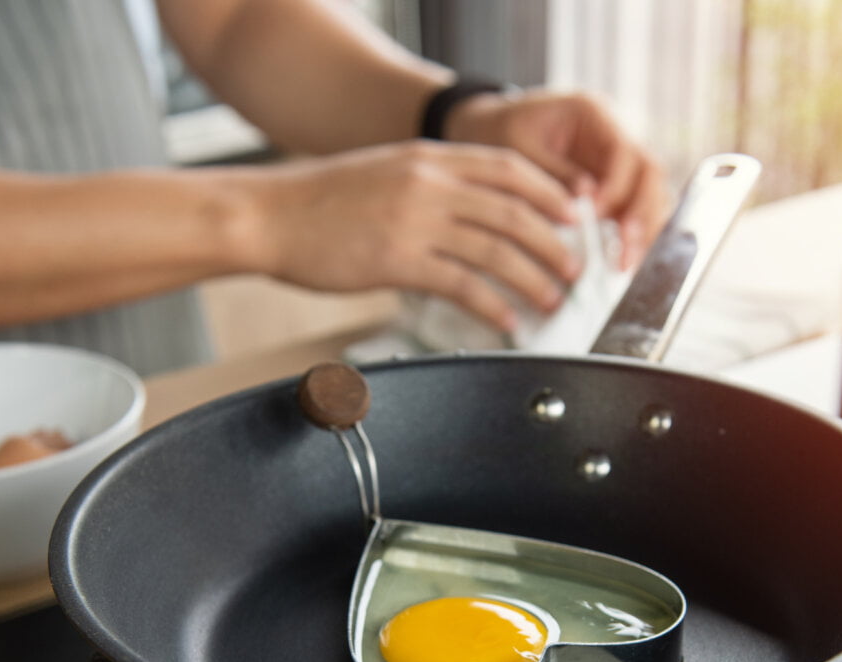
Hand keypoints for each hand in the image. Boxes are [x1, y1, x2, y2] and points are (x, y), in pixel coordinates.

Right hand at [245, 141, 582, 332]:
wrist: (267, 215)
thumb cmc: (317, 202)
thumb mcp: (383, 172)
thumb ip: (428, 185)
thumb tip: (467, 211)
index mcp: (429, 158)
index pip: (509, 169)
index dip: (549, 193)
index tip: (572, 214)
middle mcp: (429, 184)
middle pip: (514, 212)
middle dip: (553, 244)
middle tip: (573, 269)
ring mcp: (414, 221)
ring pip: (496, 250)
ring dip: (533, 279)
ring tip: (551, 301)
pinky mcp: (397, 260)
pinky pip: (462, 285)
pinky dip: (493, 307)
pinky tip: (507, 323)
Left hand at [442, 89, 669, 269]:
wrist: (487, 129)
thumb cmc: (498, 134)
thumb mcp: (516, 149)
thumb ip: (552, 174)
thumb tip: (588, 203)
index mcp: (593, 112)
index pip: (624, 152)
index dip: (617, 188)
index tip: (597, 216)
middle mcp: (613, 133)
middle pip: (650, 173)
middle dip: (642, 216)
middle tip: (625, 255)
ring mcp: (616, 160)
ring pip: (650, 194)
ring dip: (643, 230)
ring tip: (625, 265)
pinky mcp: (611, 184)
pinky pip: (632, 209)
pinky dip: (630, 235)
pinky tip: (620, 261)